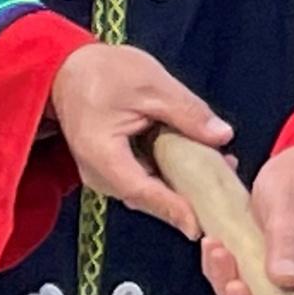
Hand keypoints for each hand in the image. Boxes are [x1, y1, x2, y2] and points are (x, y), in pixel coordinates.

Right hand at [44, 45, 229, 242]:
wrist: (68, 70)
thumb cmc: (103, 73)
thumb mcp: (152, 85)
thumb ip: (187, 113)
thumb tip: (222, 136)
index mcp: (103, 156)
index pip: (143, 192)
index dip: (173, 209)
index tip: (200, 224)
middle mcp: (99, 174)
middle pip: (147, 198)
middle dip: (187, 199)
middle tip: (225, 194)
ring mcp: (104, 173)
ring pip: (148, 190)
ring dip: (182, 185)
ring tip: (220, 170)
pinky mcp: (113, 167)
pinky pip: (145, 178)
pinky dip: (170, 174)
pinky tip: (198, 161)